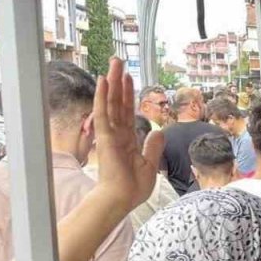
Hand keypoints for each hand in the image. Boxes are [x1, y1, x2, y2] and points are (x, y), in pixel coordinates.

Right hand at [92, 57, 165, 212]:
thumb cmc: (132, 187)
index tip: (128, 79)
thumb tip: (158, 131)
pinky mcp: (105, 136)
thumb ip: (153, 147)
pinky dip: (102, 96)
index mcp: (127, 140)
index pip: (127, 111)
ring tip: (114, 63)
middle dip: (119, 82)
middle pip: (118, 102)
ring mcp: (110, 134)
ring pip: (110, 102)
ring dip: (112, 82)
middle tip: (118, 61)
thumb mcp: (149, 164)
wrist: (122, 199)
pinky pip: (103, 112)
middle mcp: (117, 133)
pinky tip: (104, 81)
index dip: (127, 94)